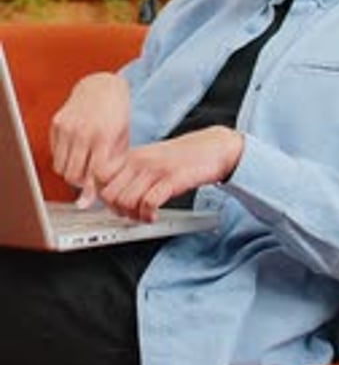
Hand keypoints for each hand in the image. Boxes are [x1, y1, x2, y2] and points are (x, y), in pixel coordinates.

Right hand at [49, 72, 129, 200]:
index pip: (94, 176)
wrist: (104, 86)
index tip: (98, 191)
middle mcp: (83, 132)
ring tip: (83, 165)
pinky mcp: (57, 123)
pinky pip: (54, 154)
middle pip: (73, 177)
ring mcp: (67, 127)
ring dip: (71, 173)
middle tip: (90, 178)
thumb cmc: (116, 117)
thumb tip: (95, 198)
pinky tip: (75, 151)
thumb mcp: (121, 142)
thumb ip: (111, 169)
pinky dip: (63, 159)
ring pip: (60, 169)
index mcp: (103, 137)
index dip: (95, 189)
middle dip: (81, 183)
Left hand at [90, 126, 243, 221]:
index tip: (108, 207)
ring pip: (126, 201)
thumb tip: (111, 194)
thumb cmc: (184, 157)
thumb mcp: (151, 159)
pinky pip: (149, 203)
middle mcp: (140, 161)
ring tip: (143, 217)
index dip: (100, 197)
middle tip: (129, 215)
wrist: (214, 147)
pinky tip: (154, 216)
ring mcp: (155, 169)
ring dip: (132, 216)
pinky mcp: (171, 179)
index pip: (99, 177)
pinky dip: (148, 216)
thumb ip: (131, 173)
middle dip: (116, 211)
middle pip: (109, 193)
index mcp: (133, 155)